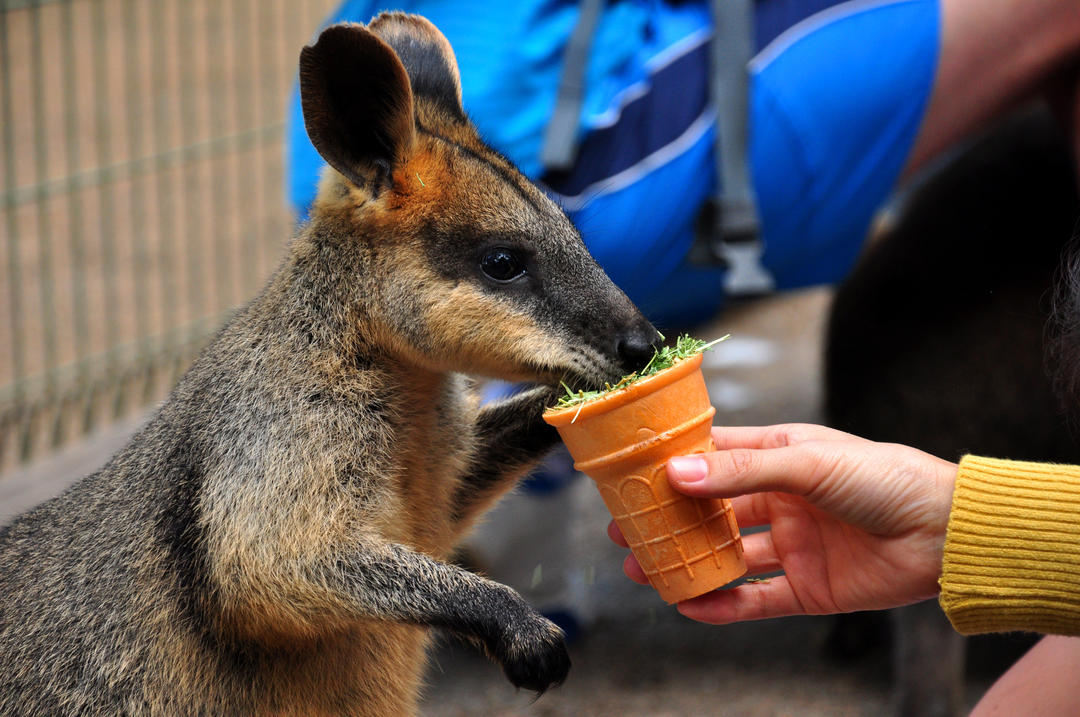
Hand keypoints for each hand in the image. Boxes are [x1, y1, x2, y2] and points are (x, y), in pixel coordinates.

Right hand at [608, 424, 956, 624]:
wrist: (947, 533)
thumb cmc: (886, 478)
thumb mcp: (807, 462)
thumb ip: (742, 471)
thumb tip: (678, 474)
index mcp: (781, 456)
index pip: (715, 458)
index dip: (674, 465)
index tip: (633, 473)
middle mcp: (782, 500)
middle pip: (713, 511)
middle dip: (670, 520)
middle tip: (626, 528)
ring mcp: (793, 545)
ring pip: (727, 556)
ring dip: (687, 563)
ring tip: (643, 569)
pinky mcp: (808, 588)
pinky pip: (756, 599)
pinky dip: (722, 604)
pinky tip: (690, 605)